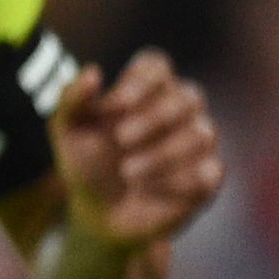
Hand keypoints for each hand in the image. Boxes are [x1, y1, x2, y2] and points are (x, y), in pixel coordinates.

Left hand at [50, 49, 223, 250]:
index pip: (157, 65)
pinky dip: (177, 181)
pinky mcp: (209, 176)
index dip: (142, 81)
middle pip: (189, 95)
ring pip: (203, 134)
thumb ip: (72, 99)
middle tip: (120, 139)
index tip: (118, 103)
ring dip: (162, 154)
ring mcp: (198, 142)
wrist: (99, 213)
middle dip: (155, 117)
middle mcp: (179, 110)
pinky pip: (210, 171)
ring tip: (128, 172)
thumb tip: (92, 71)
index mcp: (145, 90)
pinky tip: (149, 189)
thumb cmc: (87, 163)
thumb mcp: (67, 132)